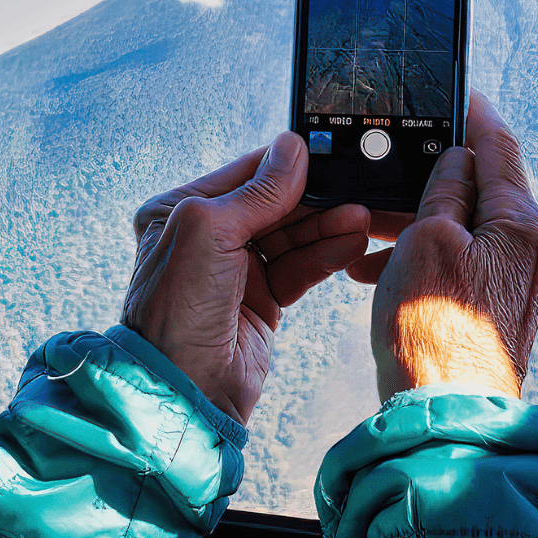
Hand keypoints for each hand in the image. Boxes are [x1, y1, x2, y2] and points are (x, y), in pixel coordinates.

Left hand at [122, 132, 387, 424]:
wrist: (185, 390)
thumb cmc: (178, 308)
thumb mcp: (211, 231)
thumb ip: (257, 190)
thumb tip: (292, 147)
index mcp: (180, 210)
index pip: (244, 174)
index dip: (284, 164)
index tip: (323, 153)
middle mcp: (207, 237)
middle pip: (272, 204)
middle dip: (312, 199)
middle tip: (352, 188)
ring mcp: (235, 269)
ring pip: (291, 236)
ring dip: (325, 226)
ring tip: (359, 218)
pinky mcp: (261, 299)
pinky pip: (299, 267)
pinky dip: (325, 255)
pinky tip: (350, 243)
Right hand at [348, 92, 537, 400]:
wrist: (443, 415)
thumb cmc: (433, 328)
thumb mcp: (427, 239)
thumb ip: (444, 190)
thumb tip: (457, 160)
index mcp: (521, 224)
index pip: (500, 148)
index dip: (474, 116)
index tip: (458, 93)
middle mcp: (529, 250)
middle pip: (476, 189)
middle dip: (425, 180)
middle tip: (384, 172)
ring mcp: (514, 281)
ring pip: (460, 226)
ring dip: (413, 222)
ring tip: (363, 232)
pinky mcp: (494, 306)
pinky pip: (457, 260)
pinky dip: (420, 254)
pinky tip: (374, 267)